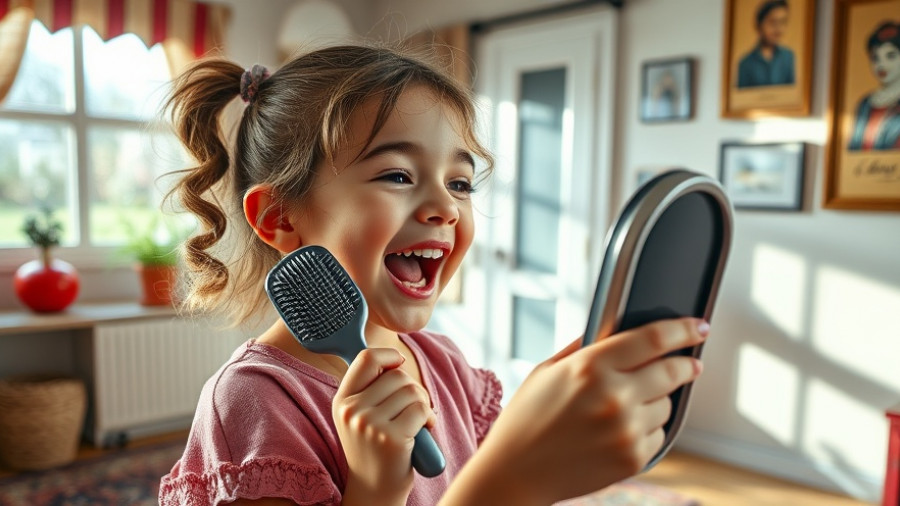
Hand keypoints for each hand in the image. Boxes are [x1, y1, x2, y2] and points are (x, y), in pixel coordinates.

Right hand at [333, 348, 435, 505]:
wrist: (374, 491)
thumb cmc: (374, 449)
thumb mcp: (359, 416)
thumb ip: (371, 388)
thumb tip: (397, 359)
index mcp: (342, 401)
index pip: (366, 357)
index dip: (389, 356)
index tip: (399, 365)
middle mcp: (351, 411)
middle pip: (397, 375)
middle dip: (414, 389)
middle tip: (414, 408)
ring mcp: (369, 424)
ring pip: (412, 391)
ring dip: (424, 404)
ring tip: (419, 422)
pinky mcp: (391, 438)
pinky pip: (422, 409)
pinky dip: (430, 418)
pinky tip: (425, 431)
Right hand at [450, 318, 705, 505]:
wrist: (516, 472)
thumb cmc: (527, 418)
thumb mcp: (547, 370)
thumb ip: (585, 347)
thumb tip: (619, 329)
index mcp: (590, 366)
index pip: (653, 339)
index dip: (682, 330)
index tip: (697, 327)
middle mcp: (613, 396)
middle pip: (671, 371)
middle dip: (686, 365)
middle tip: (690, 364)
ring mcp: (625, 430)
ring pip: (667, 405)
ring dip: (658, 400)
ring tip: (628, 406)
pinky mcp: (632, 459)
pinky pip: (658, 435)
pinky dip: (646, 430)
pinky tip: (619, 431)